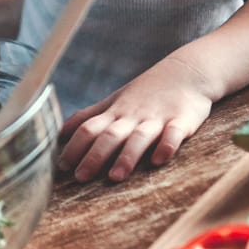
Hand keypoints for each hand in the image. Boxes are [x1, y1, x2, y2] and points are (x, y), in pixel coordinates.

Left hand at [57, 59, 215, 182]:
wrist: (187, 70)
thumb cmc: (146, 91)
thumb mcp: (114, 101)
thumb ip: (89, 116)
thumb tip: (60, 132)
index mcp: (115, 113)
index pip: (88, 128)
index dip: (74, 147)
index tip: (61, 167)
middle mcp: (132, 116)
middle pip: (109, 135)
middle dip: (94, 156)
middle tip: (81, 177)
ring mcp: (157, 118)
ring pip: (139, 137)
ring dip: (127, 156)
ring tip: (115, 176)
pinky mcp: (182, 120)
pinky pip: (174, 133)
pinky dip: (167, 145)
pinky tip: (159, 160)